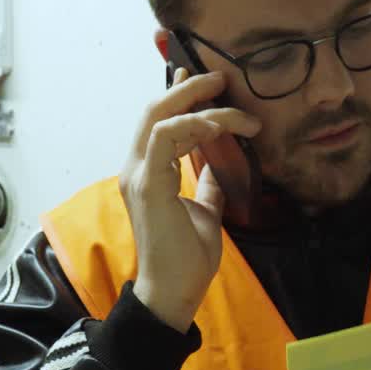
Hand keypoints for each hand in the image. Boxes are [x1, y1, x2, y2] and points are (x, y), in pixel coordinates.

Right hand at [118, 67, 261, 332]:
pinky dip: (193, 125)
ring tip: (233, 104)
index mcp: (149, 172)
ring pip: (162, 118)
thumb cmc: (187, 258)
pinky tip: (220, 127)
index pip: (160, 121)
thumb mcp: (205, 212)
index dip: (180, 96)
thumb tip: (217, 167)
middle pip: (155, 110)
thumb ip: (207, 187)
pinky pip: (165, 137)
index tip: (206, 79)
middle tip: (220, 78)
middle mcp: (137, 168)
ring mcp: (139, 175)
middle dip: (187, 88)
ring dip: (199, 105)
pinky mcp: (148, 185)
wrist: (174, 292)